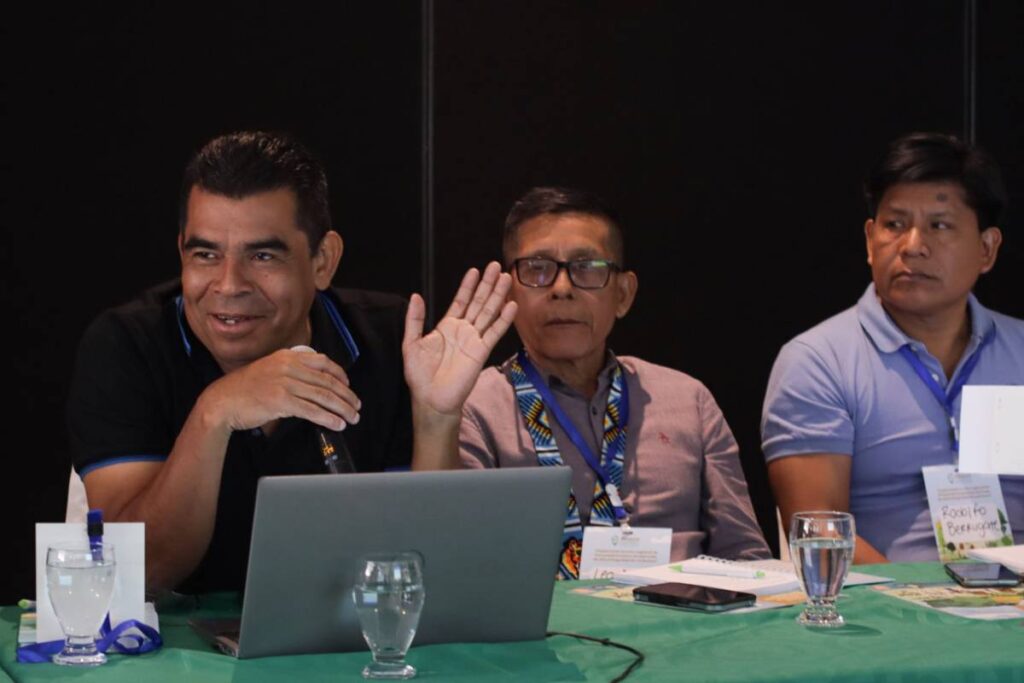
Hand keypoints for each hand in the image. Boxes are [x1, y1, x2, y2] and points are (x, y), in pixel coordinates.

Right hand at [200, 348, 361, 432]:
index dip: (340, 374)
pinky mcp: (281, 400)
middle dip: (346, 395)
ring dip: (342, 408)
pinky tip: (337, 424)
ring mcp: (285, 383)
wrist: (222, 401)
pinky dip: (328, 418)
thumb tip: (314, 385)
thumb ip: (290, 372)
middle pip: (327, 381)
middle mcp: (288, 366)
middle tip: (356, 406)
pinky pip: (312, 410)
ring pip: (323, 396)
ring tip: (352, 418)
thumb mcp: (269, 370)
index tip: (348, 385)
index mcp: (287, 356)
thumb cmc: (244, 389)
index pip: (323, 362)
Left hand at [403, 262, 517, 417]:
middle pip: (478, 302)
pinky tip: (510, 306)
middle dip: (487, 285)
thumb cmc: (419, 375)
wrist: (431, 399)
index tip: (475, 270)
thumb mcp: (411, 343)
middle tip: (496, 266)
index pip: (460, 301)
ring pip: (488, 313)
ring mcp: (474, 340)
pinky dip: (503, 320)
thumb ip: (414, 319)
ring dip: (497, 296)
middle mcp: (463, 330)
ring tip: (505, 278)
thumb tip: (415, 296)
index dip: (467, 286)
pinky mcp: (481, 352)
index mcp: (446, 326)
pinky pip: (494, 333)